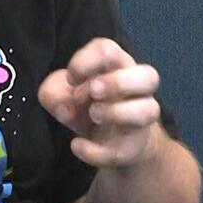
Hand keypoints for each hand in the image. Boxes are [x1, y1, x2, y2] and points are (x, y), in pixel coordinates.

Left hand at [39, 38, 163, 169]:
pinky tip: (76, 145)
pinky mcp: (132, 147)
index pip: (109, 51)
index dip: (86, 61)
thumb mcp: (61, 95)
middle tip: (93, 91)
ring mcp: (139, 119)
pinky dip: (95, 151)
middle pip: (149, 76)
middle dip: (118, 82)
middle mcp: (137, 90)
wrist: (109, 142)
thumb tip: (65, 108)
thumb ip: (53, 93)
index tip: (71, 79)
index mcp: (118, 66)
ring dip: (117, 112)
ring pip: (149, 110)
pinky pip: (122, 150)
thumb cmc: (87, 105)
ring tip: (93, 115)